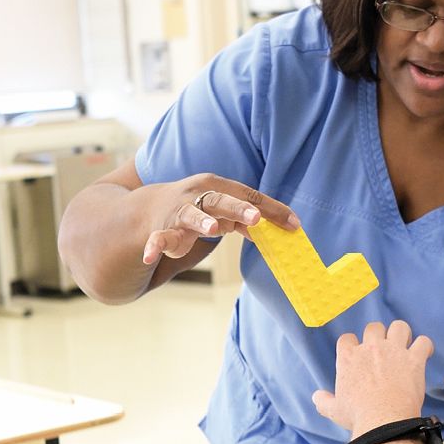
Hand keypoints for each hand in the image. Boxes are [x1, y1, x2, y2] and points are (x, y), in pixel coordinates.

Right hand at [140, 175, 298, 265]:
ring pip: (191, 215)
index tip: (293, 223)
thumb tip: (287, 227)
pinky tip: (151, 256)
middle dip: (238, 208)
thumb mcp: (227, 211)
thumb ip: (252, 219)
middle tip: (255, 218)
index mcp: (218, 187)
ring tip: (212, 229)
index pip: (249, 196)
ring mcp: (180, 212)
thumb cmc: (200, 207)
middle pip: (221, 200)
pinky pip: (159, 239)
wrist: (154, 207)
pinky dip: (154, 246)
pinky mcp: (163, 231)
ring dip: (202, 221)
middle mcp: (198, 195)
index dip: (270, 210)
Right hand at [312, 321, 432, 435]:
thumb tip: (316, 397)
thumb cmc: (358, 416)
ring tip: (405, 346)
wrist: (383, 421)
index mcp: (349, 358)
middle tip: (385, 351)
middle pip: (374, 327)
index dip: (354, 344)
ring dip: (402, 334)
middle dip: (380, 335)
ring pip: (399, 326)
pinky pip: (423, 342)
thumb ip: (323, 401)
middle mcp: (370, 348)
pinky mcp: (414, 359)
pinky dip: (425, 346)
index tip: (360, 354)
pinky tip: (424, 354)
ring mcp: (393, 351)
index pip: (348, 338)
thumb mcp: (334, 410)